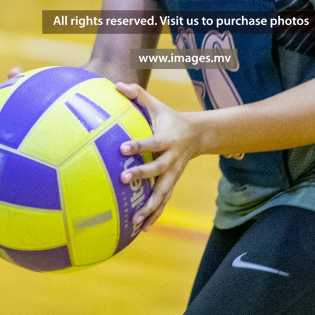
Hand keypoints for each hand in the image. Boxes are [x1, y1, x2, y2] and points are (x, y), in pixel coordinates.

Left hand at [114, 81, 202, 233]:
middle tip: (123, 179)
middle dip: (142, 176)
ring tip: (135, 221)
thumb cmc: (169, 118)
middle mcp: (172, 159)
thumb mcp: (156, 104)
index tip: (123, 148)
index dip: (139, 145)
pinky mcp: (172, 183)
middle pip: (157, 170)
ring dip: (150, 207)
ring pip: (163, 193)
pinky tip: (142, 229)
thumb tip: (116, 84)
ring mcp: (173, 174)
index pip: (152, 142)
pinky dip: (155, 215)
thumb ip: (137, 94)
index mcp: (167, 139)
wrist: (198, 135)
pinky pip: (163, 201)